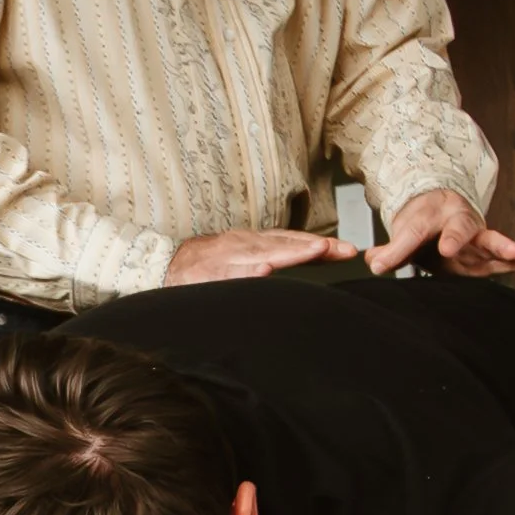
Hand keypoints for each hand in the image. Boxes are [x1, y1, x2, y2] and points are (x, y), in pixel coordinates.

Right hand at [166, 227, 357, 285]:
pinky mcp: (208, 272)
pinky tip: (263, 272)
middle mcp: (243, 245)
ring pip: (263, 254)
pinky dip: (247, 272)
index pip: (292, 241)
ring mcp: (226, 258)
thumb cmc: (209, 266)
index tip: (348, 250)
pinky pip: (230, 273)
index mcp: (254, 242)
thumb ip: (273, 263)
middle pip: (284, 244)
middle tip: (341, 250)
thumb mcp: (244, 259)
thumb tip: (311, 269)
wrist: (165, 266)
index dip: (320, 245)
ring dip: (290, 253)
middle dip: (314, 247)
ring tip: (315, 252)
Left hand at [367, 187, 514, 278]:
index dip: (401, 247)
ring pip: (488, 244)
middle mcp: (457, 225)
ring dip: (502, 249)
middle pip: (458, 231)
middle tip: (449, 247)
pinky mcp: (488, 256)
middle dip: (455, 238)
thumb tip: (373, 262)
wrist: (444, 212)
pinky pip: (510, 260)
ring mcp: (475, 241)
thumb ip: (390, 251)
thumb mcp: (404, 233)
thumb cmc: (423, 223)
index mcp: (430, 218)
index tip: (395, 258)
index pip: (412, 233)